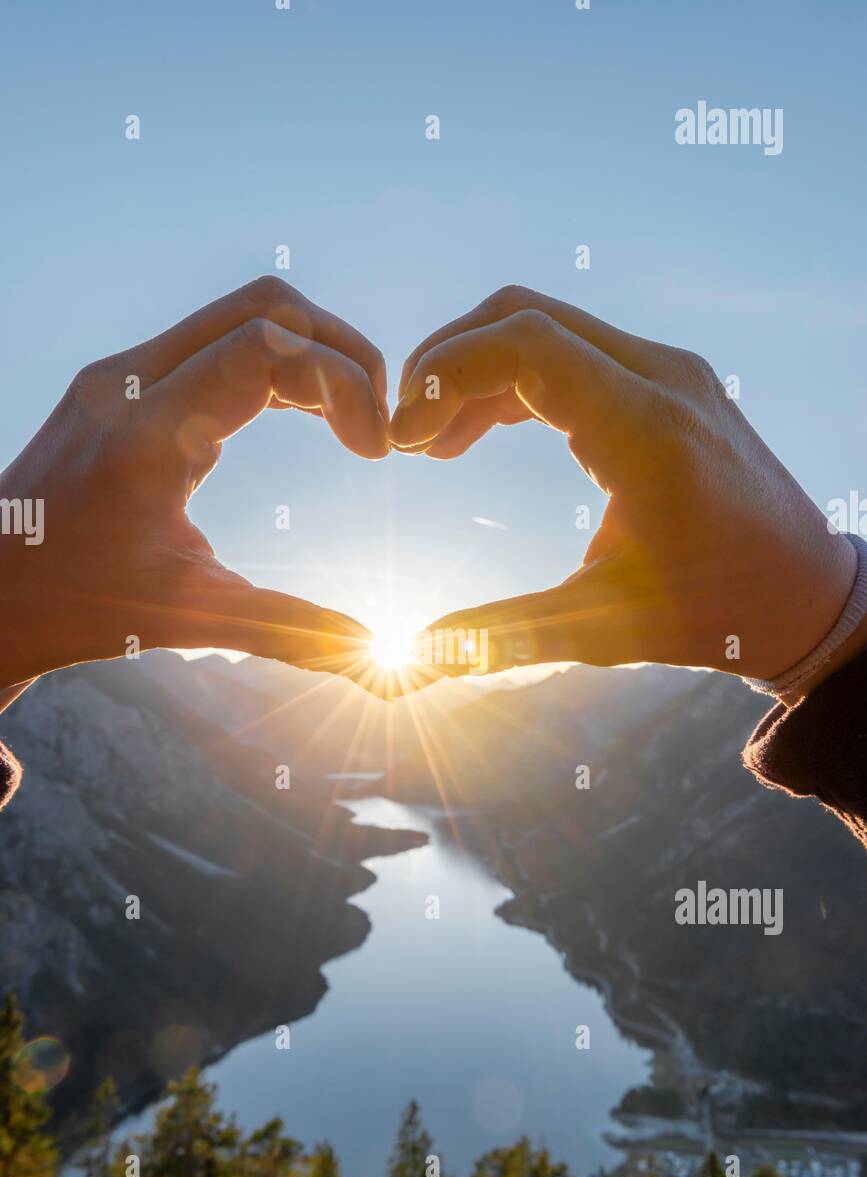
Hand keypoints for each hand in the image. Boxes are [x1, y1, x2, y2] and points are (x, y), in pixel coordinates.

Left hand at [0, 278, 387, 688]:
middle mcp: (130, 383)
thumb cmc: (76, 605)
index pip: (267, 349)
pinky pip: (216, 342)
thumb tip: (369, 651)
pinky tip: (310, 415)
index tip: (375, 452)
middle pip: (264, 309)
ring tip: (356, 420)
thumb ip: (288, 629)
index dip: (343, 383)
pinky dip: (276, 365)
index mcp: (146, 436)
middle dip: (343, 352)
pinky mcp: (124, 382)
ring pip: (242, 314)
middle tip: (380, 423)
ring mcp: (122, 374)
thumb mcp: (188, 617)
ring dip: (312, 354)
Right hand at [390, 285, 858, 697]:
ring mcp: (669, 373)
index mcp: (647, 431)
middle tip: (405, 435)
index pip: (525, 344)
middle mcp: (663, 380)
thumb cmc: (715, 614)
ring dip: (478, 372)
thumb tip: (420, 651)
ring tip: (432, 445)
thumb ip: (505, 634)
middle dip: (448, 365)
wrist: (803, 595)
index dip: (446, 376)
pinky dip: (517, 381)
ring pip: (547, 328)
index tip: (405, 440)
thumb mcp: (603, 628)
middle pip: (525, 316)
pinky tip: (478, 435)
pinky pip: (574, 352)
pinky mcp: (668, 383)